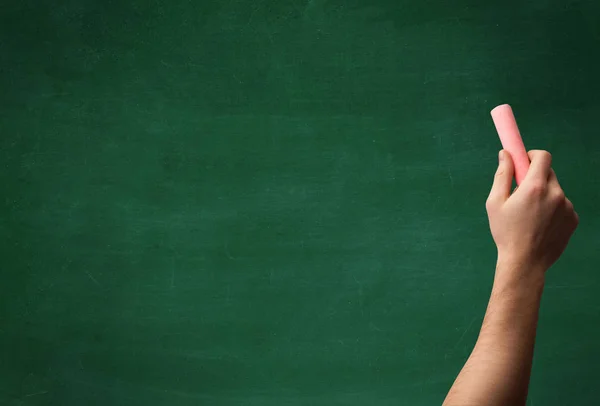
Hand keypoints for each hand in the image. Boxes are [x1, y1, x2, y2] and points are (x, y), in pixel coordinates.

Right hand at [486, 150, 578, 274]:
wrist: (525, 262)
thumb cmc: (505, 232)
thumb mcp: (495, 202)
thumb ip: (502, 175)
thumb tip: (505, 154)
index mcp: (535, 187)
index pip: (543, 156)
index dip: (532, 155)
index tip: (524, 160)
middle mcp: (555, 193)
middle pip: (548, 173)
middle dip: (535, 177)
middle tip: (521, 192)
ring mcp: (567, 207)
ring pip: (555, 190)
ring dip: (544, 195)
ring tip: (530, 215)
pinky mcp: (573, 219)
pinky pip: (562, 205)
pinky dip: (552, 209)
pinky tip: (540, 224)